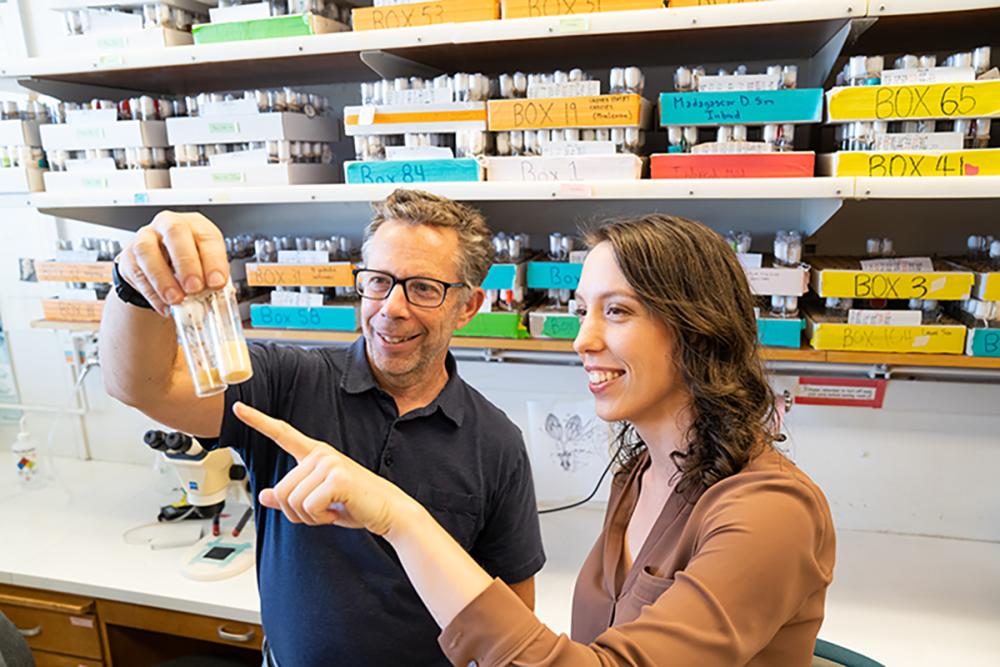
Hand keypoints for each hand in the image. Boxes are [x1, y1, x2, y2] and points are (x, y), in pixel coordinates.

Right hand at [116, 211, 228, 315]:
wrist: (160, 266)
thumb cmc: (189, 263)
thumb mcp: (205, 267)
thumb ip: (211, 279)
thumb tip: (218, 295)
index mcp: (196, 225)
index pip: (206, 236)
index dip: (214, 260)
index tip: (217, 283)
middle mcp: (169, 225)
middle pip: (175, 232)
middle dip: (186, 262)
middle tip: (194, 287)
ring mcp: (145, 238)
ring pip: (147, 250)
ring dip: (163, 278)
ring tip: (176, 299)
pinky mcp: (129, 256)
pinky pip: (137, 272)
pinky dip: (151, 293)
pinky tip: (164, 306)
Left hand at [233, 402, 410, 535]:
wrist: (388, 511)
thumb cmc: (356, 503)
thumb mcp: (318, 502)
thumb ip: (290, 498)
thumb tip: (264, 496)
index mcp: (315, 454)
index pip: (282, 433)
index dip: (258, 421)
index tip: (238, 408)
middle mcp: (320, 454)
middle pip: (280, 491)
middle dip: (296, 512)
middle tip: (321, 511)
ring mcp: (328, 463)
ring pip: (291, 501)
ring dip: (308, 516)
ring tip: (331, 509)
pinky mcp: (336, 478)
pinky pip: (308, 507)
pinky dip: (319, 518)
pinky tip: (336, 511)